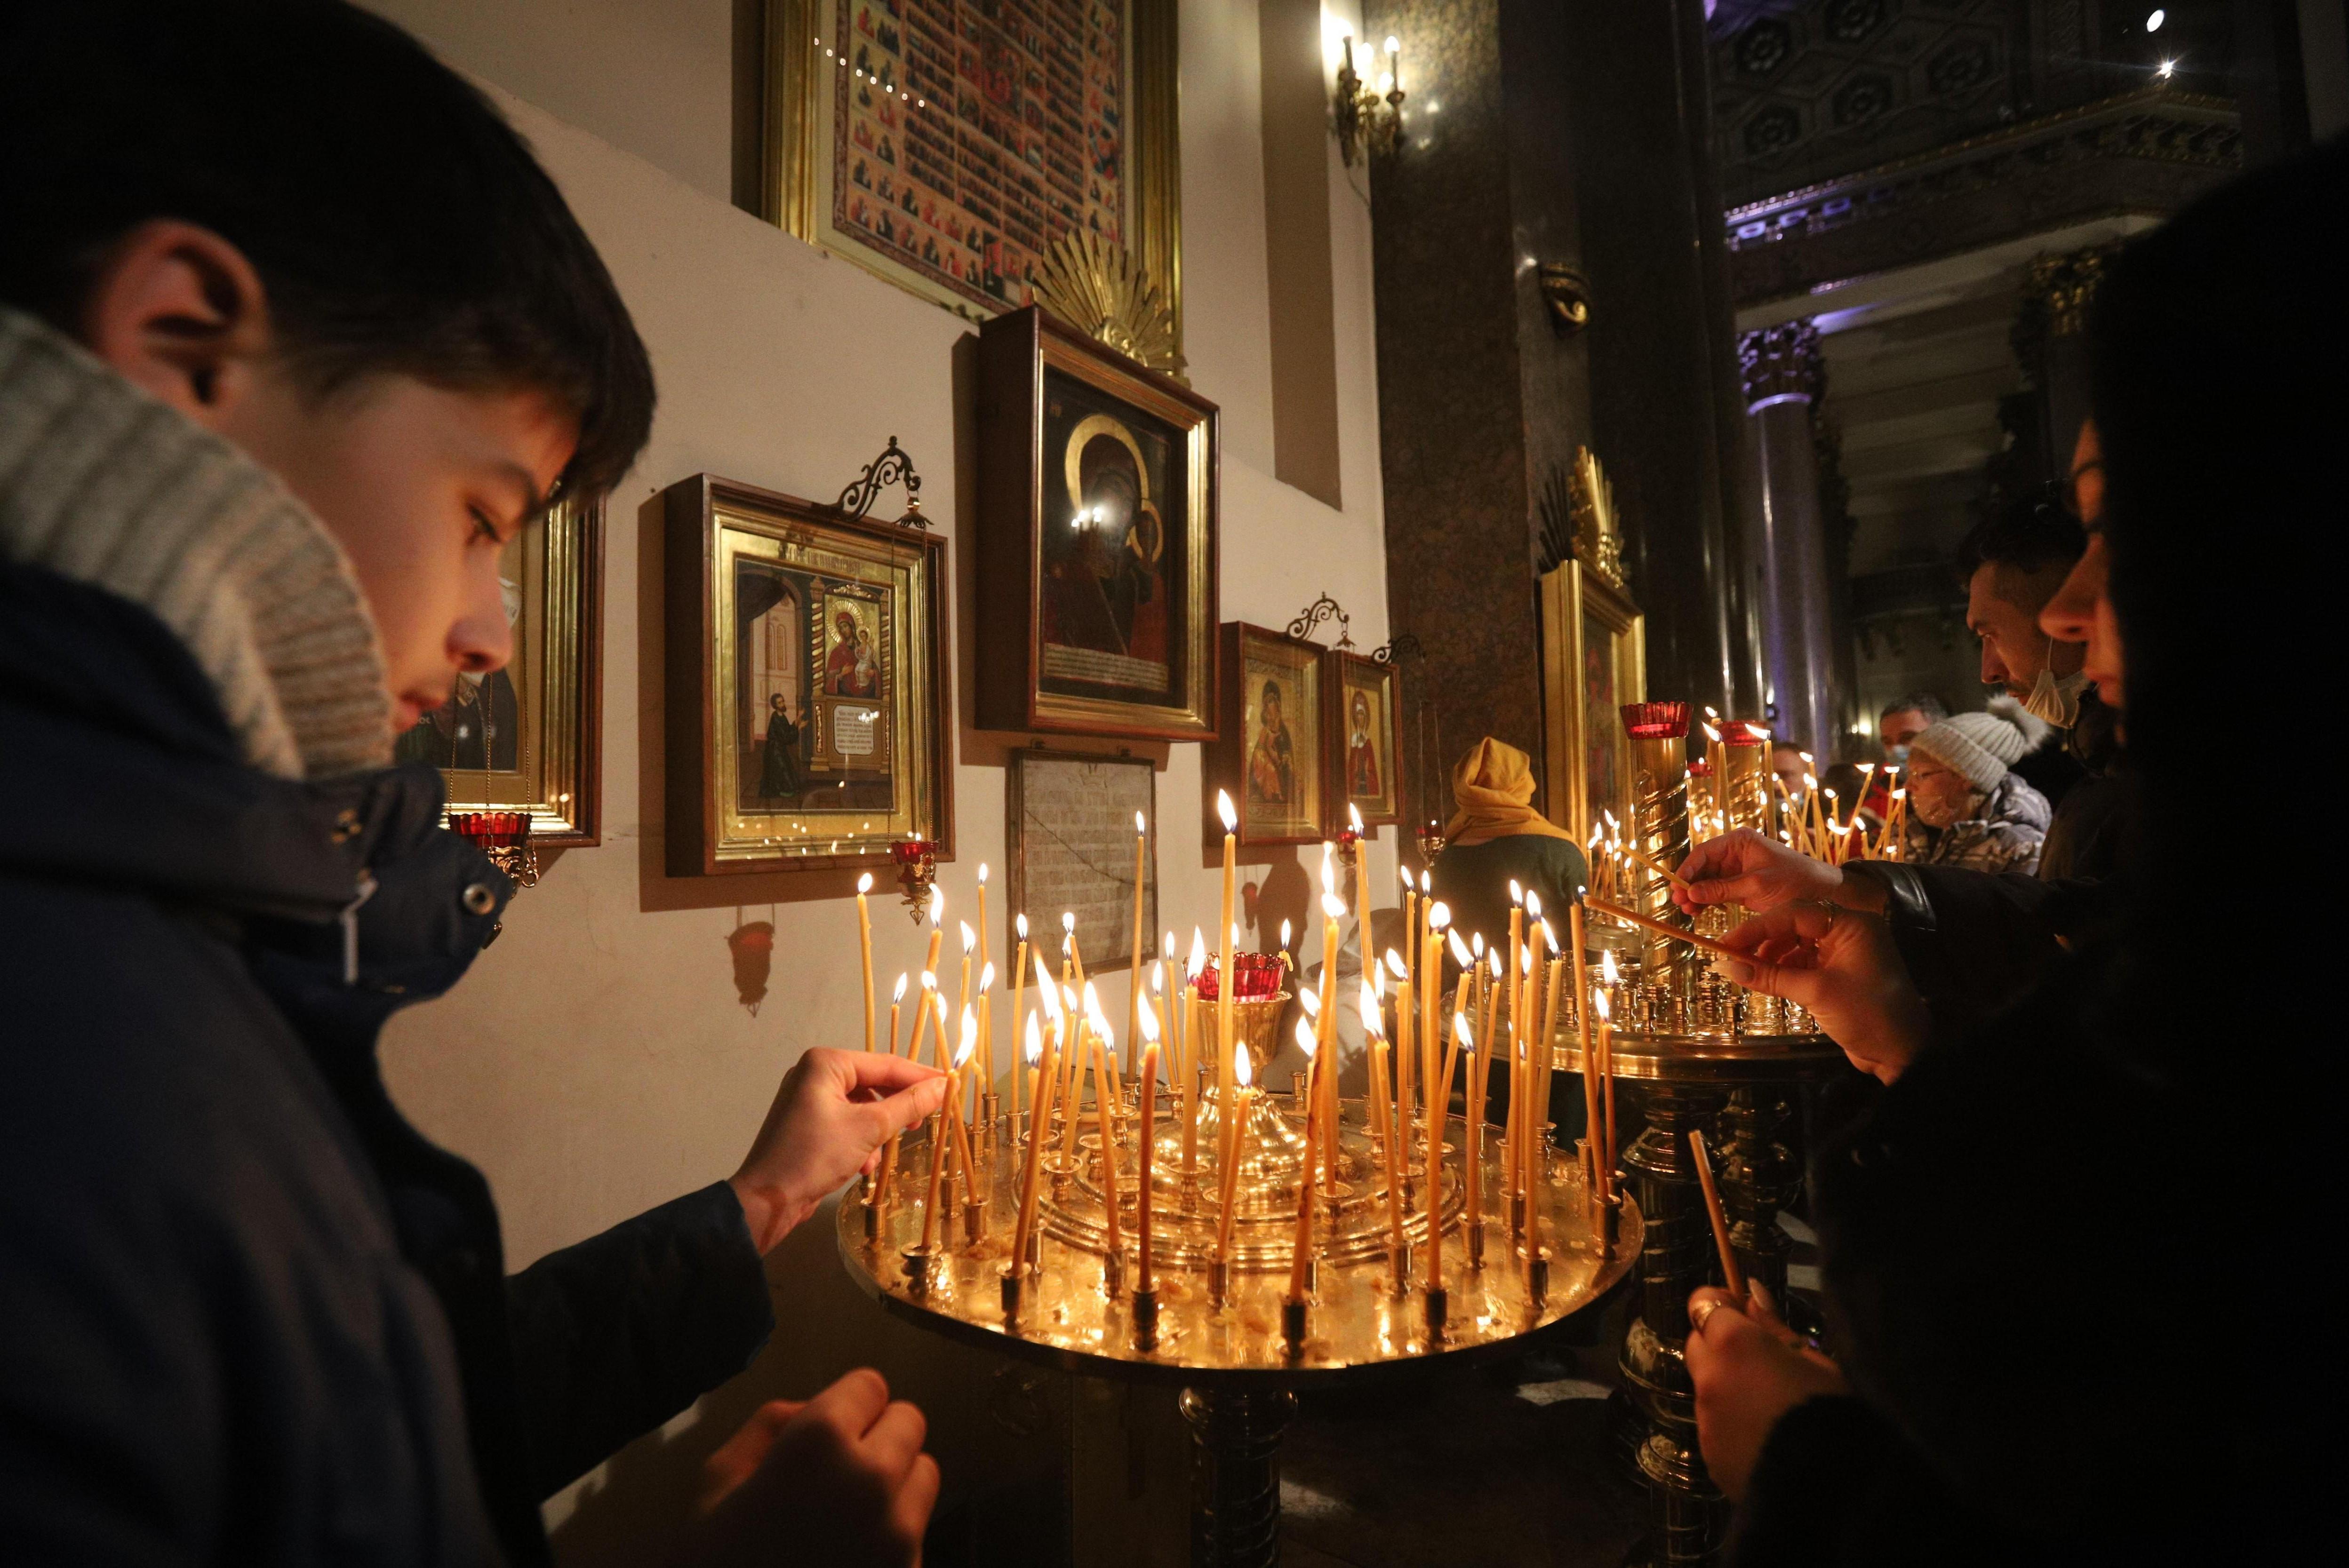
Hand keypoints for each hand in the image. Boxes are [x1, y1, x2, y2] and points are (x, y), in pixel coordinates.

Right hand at [679, 1370, 938, 1567]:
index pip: (870, 1385)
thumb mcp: (718, 1482)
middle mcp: (873, 1477)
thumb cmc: (713, 1557)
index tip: (826, 1429)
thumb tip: (810, 1409)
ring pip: (926, 1474)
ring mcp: (899, 1532)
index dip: (846, 1404)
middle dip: (878, 1436)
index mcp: (819, 1442)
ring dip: (896, 1483)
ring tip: (850, 1515)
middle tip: (838, 1471)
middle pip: (910, 1422)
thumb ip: (769, 1427)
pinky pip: (918, 1531)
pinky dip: (895, 1534)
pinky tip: (852, 1557)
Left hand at [731, 1048, 947, 1251]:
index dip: (921, 1077)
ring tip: (881, 1154)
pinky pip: (846, 1123)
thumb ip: (909, 1104)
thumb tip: (944, 1086)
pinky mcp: (806, 1124)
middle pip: (874, 1084)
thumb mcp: (870, 1128)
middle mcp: (815, 1074)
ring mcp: (808, 1099)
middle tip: (920, 1124)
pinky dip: (859, 1142)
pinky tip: (861, 1165)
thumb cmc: (815, 1155)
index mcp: (826, 1063)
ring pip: (862, 1107)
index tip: (951, 1088)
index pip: (886, 1064)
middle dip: (896, 1109)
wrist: (766, 1201)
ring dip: (876, 1132)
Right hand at [1670, 830, 1885, 917]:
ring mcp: (1739, 870)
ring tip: (1687, 911)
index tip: (1677, 888)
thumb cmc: (1795, 881)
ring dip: (1696, 895)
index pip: (1704, 852)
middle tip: (1679, 903)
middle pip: (1703, 867)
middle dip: (1690, 884)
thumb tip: (1691, 893)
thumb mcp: (1758, 885)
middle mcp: (1736, 852)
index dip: (1688, 869)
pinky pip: (1718, 891)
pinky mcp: (1743, 886)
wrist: (1824, 895)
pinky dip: (1708, 901)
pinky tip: (1698, 912)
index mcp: (1740, 841)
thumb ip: (1723, 889)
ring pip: (1707, 880)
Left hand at [1684, 1287, 1846, 1502]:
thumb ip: (1775, 1328)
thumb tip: (1751, 1295)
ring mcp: (1705, 1419)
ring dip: (1726, 1384)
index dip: (1720, 1303)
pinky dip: (1730, 1420)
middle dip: (1719, 1341)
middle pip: (1697, 1343)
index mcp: (1734, 1345)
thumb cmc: (1832, 1413)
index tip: (1743, 1310)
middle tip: (1760, 1355)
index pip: (1703, 1303)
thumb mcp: (1816, 1361)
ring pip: (1705, 1387)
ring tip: (1770, 1402)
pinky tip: (1764, 1435)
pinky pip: (1713, 1425)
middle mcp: (1709, 1378)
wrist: (1828, 1491)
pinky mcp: (1708, 1455)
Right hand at [1711, 903, 1927, 1084]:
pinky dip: (1785, 969)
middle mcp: (1850, 931)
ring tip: (1748, 970)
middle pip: (1795, 924)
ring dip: (1772, 955)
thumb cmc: (1868, 1015)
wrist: (1903, 1052)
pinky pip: (1806, 961)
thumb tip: (1727, 966)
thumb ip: (1770, 976)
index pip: (1795, 913)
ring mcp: (1846, 952)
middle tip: (1732, 956)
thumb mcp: (1815, 993)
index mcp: (1852, 924)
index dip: (1758, 927)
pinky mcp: (1840, 971)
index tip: (1728, 943)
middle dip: (1763, 940)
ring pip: (1798, 943)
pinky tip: (1767, 979)